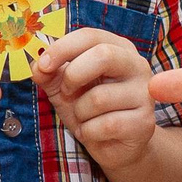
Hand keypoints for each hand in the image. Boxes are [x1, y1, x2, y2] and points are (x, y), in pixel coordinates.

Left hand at [34, 28, 157, 171]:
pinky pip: (105, 125)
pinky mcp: (144, 122)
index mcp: (118, 48)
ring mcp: (144, 94)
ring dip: (79, 112)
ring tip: (85, 118)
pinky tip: (93, 132)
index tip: (43, 65)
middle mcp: (136, 66)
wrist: (115, 145)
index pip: (90, 36)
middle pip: (103, 55)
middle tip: (66, 92)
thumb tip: (37, 66)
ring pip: (99, 97)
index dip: (62, 48)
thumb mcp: (64, 87)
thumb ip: (49, 73)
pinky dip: (89, 131)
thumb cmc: (91, 110)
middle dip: (73, 75)